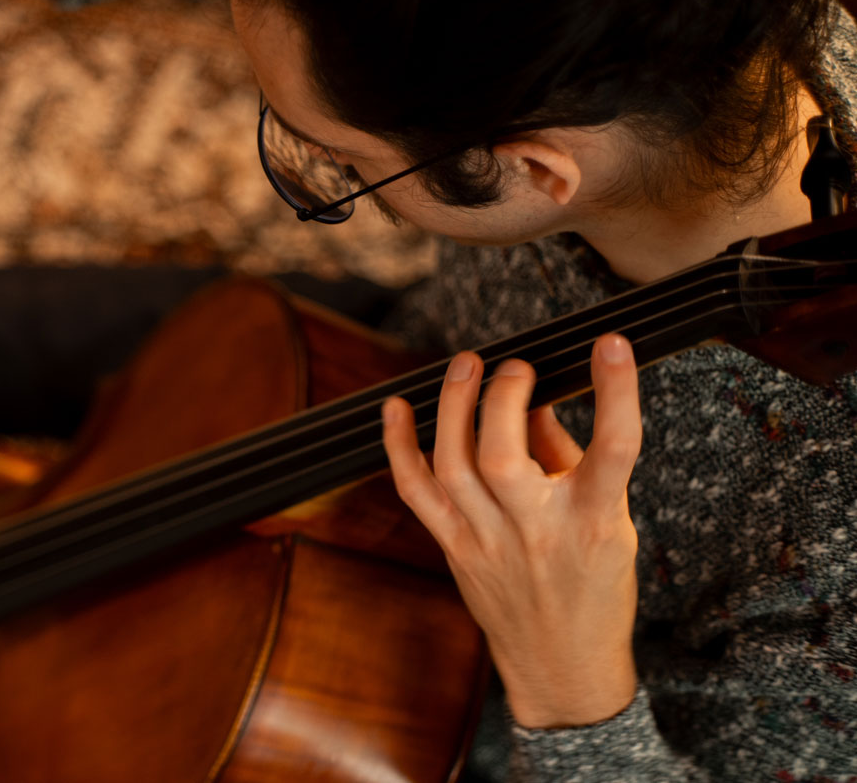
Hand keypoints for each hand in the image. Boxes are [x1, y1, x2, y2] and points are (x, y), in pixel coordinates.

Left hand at [381, 334, 641, 728]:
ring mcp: (488, 542)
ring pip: (454, 466)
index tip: (609, 344)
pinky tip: (395, 407)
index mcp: (595, 522)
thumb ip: (572, 459)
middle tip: (514, 366)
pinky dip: (398, 446)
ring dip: (453, 405)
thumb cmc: (594, 589)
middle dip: (502, 396)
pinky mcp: (455, 548)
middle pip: (503, 456)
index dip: (616, 392)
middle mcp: (538, 532)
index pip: (614, 449)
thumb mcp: (613, 524)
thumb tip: (538, 399)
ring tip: (466, 365)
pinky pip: (415, 492)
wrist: (563, 667)